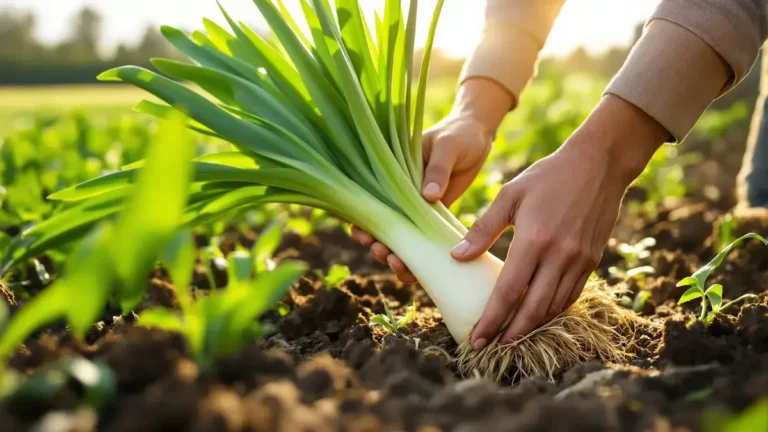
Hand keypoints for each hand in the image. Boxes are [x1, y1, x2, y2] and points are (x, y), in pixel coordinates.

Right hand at [352, 79, 511, 281]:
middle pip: (381, 226)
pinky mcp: (434, 217)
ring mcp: (416, 208)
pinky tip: (423, 272)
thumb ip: (437, 169)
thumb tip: (428, 196)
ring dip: (397, 256)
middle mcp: (399, 194)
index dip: (362, 220)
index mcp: (391, 173)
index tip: (365, 234)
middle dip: (379, 244)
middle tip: (386, 255)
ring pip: (401, 239)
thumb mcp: (446, 146)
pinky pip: (424, 242)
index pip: (368, 199)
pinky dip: (422, 258)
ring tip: (401, 267)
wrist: (478, 135)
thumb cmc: (458, 134)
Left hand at [455, 95, 668, 349]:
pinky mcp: (592, 260)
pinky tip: (540, 315)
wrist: (599, 164)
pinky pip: (572, 294)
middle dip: (512, 332)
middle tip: (493, 346)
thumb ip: (482, 229)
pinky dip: (554, 310)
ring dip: (534, 326)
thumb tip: (456, 256)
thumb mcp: (509, 196)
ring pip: (555, 306)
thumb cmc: (547, 176)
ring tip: (513, 336)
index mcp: (533, 240)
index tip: (476, 338)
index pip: (508, 292)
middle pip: (533, 308)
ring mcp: (580, 260)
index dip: (491, 319)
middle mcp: (559, 255)